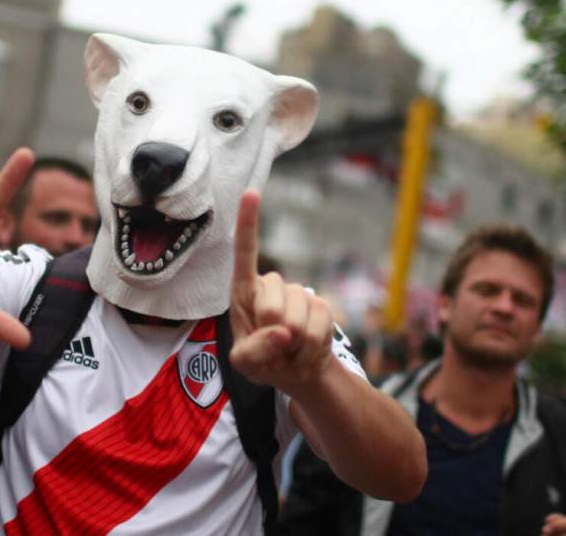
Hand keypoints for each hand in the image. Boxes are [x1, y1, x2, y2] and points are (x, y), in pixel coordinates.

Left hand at [228, 190, 334, 389]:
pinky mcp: (322, 305)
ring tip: (289, 349)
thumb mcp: (246, 363)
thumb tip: (282, 331)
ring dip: (294, 345)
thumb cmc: (261, 361)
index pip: (244, 253)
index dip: (248, 223)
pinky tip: (305, 349)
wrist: (296, 372)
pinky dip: (311, 347)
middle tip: (273, 347)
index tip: (251, 192)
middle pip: (272, 307)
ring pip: (297, 318)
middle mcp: (271, 287)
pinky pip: (319, 325)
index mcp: (244, 293)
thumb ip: (255, 350)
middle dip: (273, 335)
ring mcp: (298, 294)